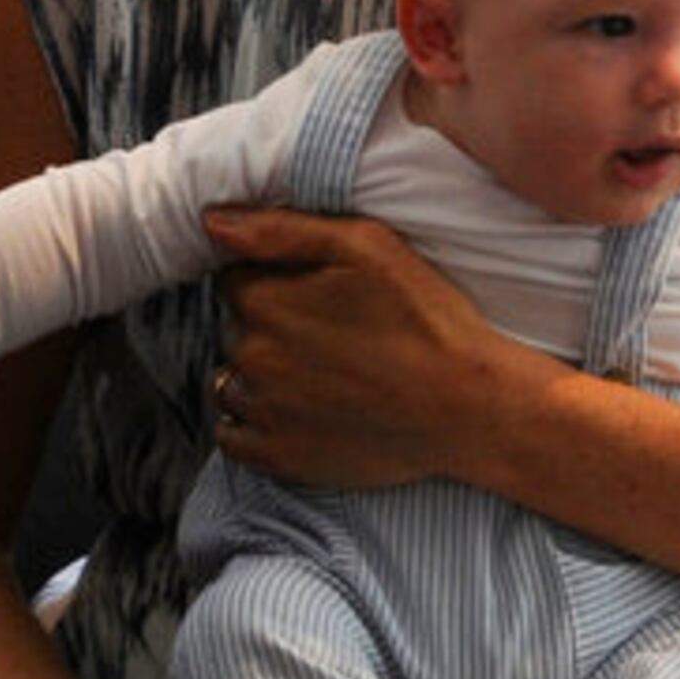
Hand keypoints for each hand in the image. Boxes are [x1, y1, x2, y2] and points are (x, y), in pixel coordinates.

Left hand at [202, 208, 535, 491]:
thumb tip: (212, 221)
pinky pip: (233, 434)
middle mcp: (251, 357)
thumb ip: (281, 228)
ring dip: (260, 372)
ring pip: (232, 378)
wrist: (467, 408)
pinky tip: (298, 409)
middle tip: (331, 331)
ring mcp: (262, 411)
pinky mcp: (276, 456)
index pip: (235, 277)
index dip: (274, 277)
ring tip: (321, 373)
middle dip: (270, 322)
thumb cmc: (426, 319)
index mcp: (266, 302)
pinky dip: (254, 420)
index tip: (315, 290)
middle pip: (236, 326)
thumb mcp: (366, 246)